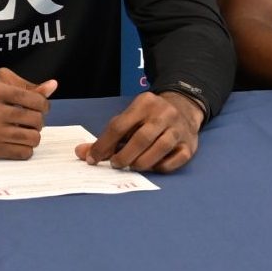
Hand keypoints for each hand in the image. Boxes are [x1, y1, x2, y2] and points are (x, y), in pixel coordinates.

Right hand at [0, 70, 56, 159]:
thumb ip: (25, 85)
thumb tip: (53, 86)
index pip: (33, 99)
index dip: (43, 104)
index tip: (40, 106)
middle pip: (35, 119)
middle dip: (38, 120)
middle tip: (29, 119)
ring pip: (33, 138)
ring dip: (33, 134)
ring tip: (24, 130)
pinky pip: (23, 153)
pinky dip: (25, 148)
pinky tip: (16, 141)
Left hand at [78, 91, 204, 172]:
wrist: (184, 108)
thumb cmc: (149, 118)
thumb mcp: (128, 119)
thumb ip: (106, 137)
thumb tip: (81, 153)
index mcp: (144, 103)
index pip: (119, 126)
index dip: (103, 145)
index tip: (92, 159)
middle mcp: (164, 114)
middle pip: (141, 139)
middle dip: (123, 156)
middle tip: (115, 165)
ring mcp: (179, 129)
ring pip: (159, 149)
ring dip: (141, 162)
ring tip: (131, 166)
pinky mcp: (190, 145)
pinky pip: (173, 161)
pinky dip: (160, 167)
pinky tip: (151, 166)